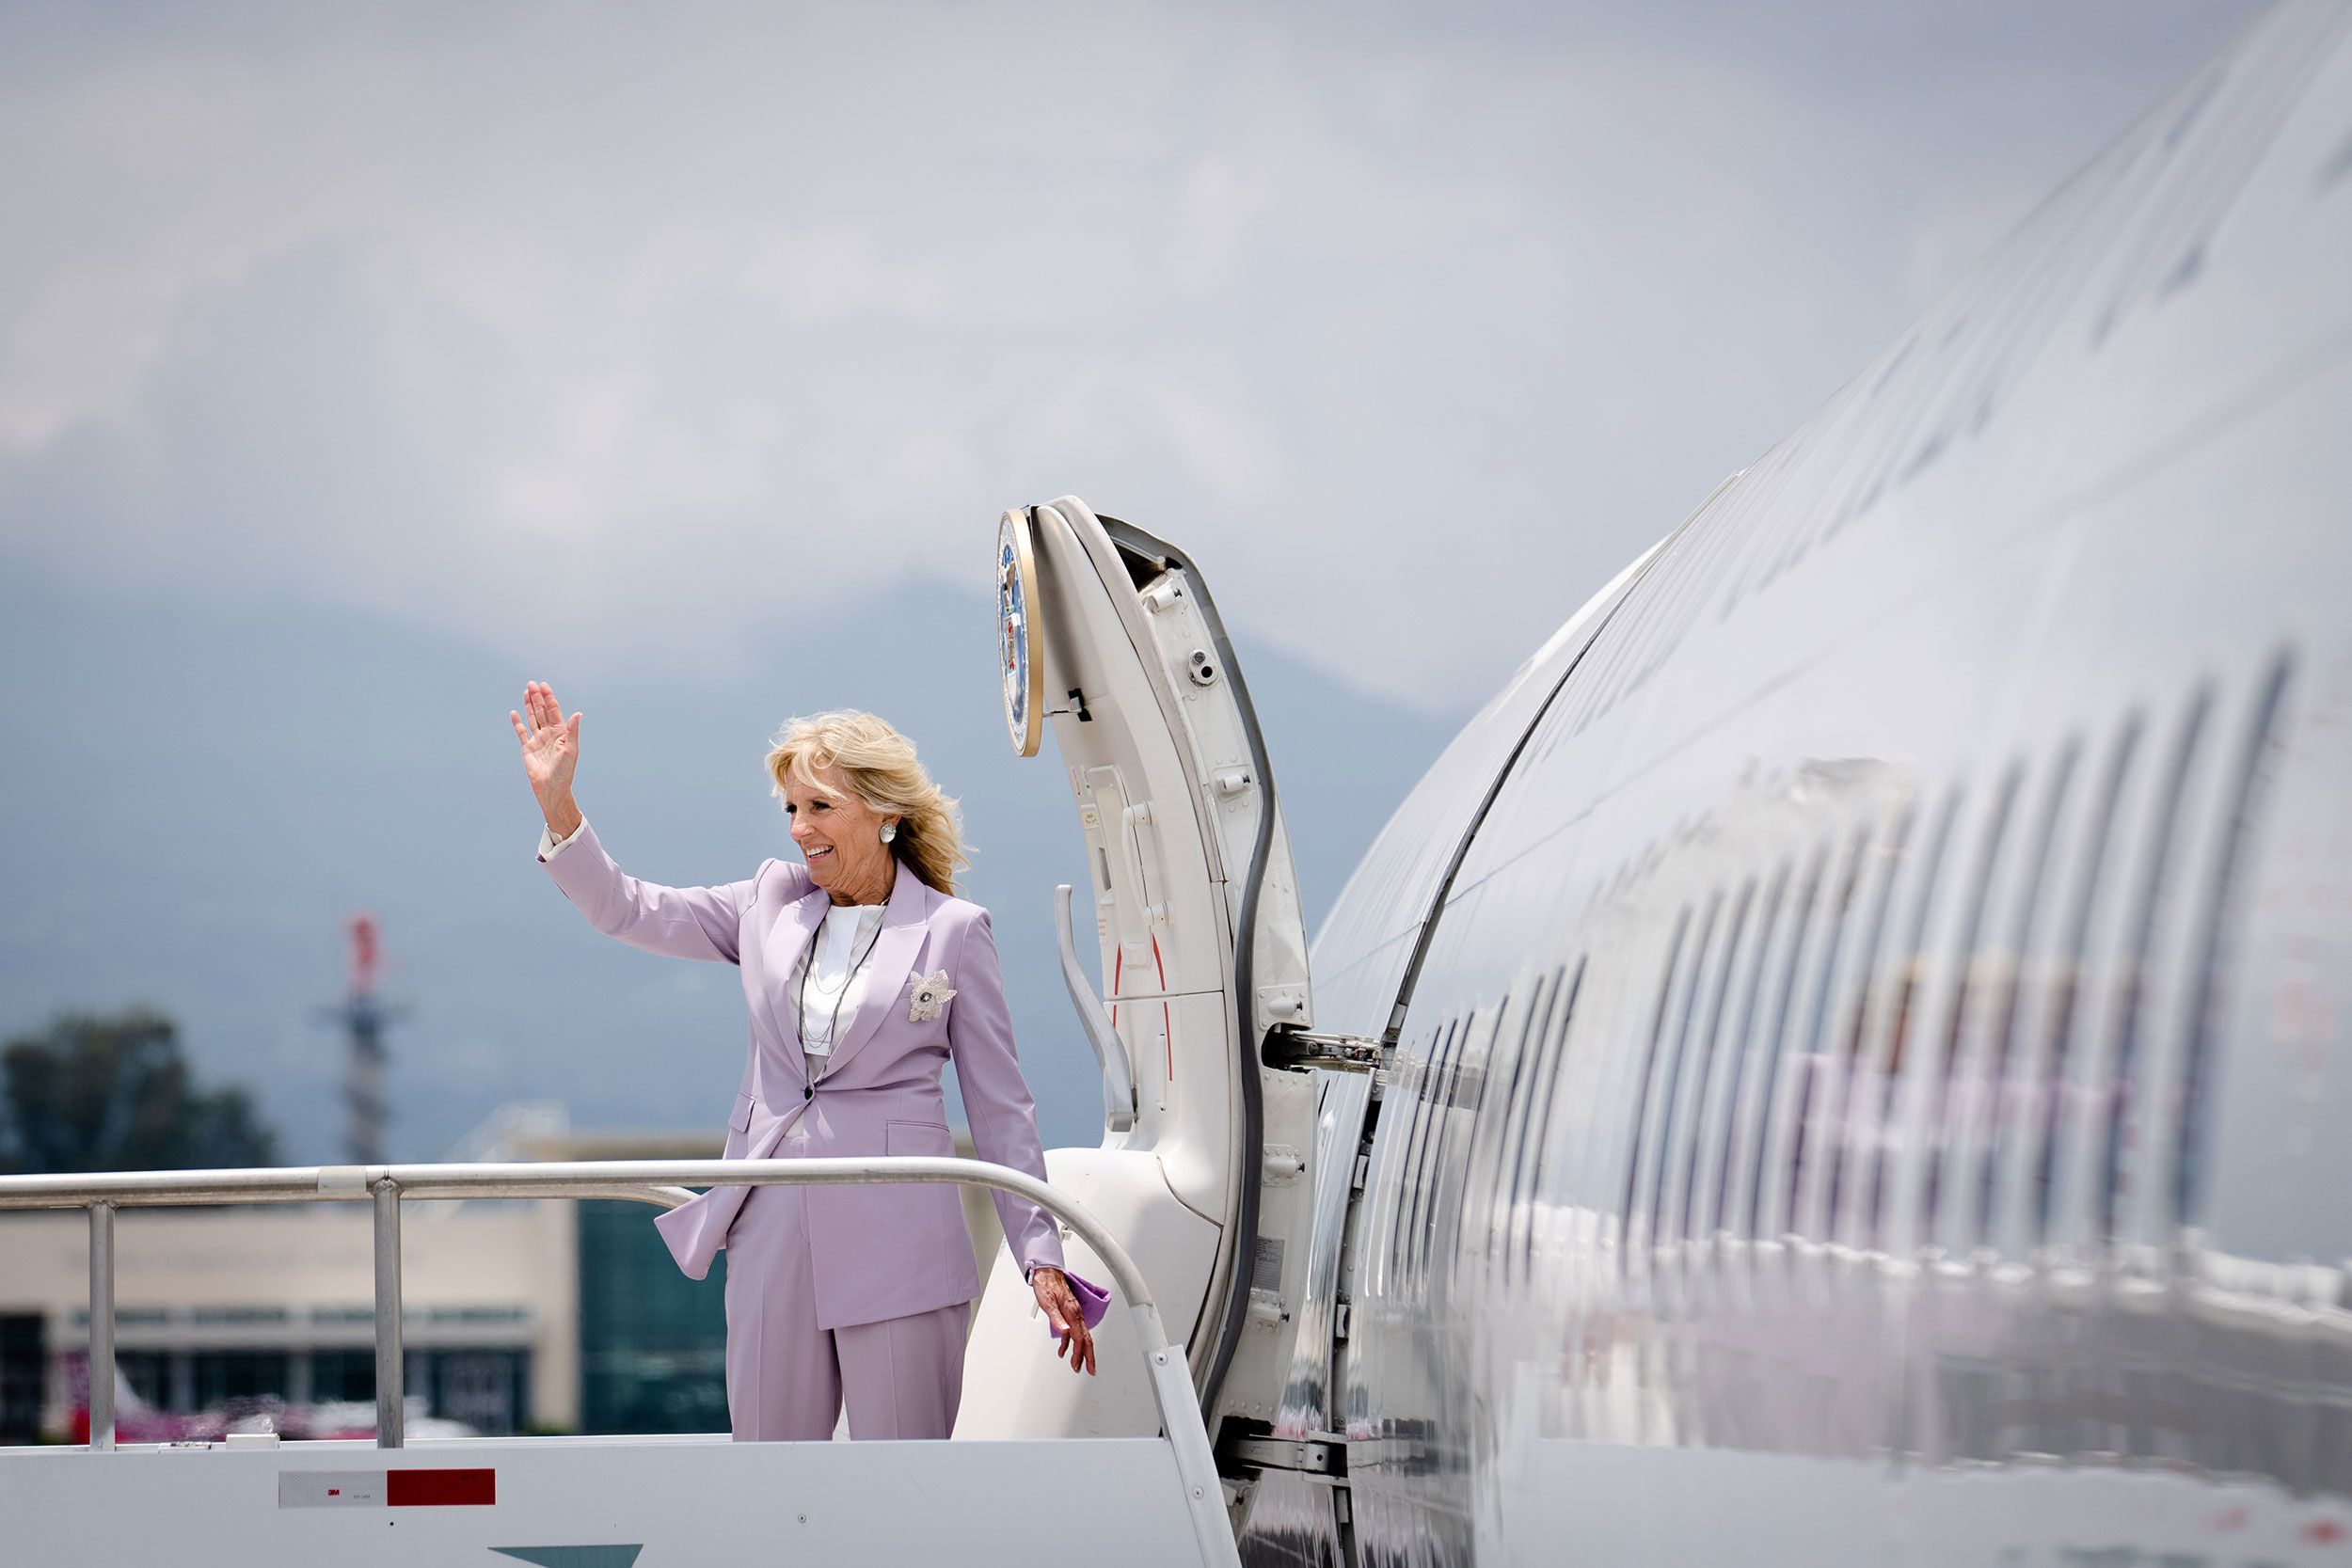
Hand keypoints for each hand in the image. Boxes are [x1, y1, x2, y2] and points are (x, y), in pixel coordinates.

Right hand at [509, 680, 582, 833]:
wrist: (551, 788)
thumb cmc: (565, 771)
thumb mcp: (571, 749)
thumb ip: (572, 731)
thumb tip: (578, 713)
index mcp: (562, 733)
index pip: (554, 711)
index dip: (549, 698)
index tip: (544, 686)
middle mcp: (549, 734)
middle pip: (542, 712)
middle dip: (538, 698)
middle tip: (532, 684)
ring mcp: (538, 740)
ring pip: (532, 718)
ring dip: (529, 705)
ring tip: (525, 692)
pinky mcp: (527, 748)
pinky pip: (521, 732)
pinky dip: (517, 723)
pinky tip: (514, 712)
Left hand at [1031, 1266, 1096, 1376]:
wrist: (1046, 1272)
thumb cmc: (1046, 1285)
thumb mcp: (1047, 1302)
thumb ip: (1056, 1318)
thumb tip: (1064, 1332)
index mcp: (1072, 1313)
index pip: (1079, 1338)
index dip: (1080, 1354)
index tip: (1079, 1366)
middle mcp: (1076, 1314)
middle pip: (1086, 1339)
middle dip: (1088, 1357)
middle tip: (1090, 1370)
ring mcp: (1073, 1314)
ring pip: (1081, 1336)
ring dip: (1080, 1352)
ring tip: (1078, 1365)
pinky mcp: (1069, 1313)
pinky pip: (1072, 1331)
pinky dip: (1070, 1343)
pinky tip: (1064, 1350)